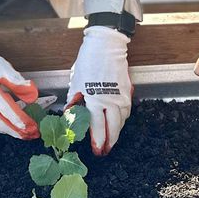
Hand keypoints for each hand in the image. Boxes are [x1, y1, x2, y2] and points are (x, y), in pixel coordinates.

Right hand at [0, 36, 39, 138]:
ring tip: (20, 133)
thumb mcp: (1, 67)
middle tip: (30, 135)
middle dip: (18, 132)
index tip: (33, 127)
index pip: (11, 114)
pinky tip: (3, 127)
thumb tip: (31, 91)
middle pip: (3, 125)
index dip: (23, 122)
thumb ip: (17, 81)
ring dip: (8, 131)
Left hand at [67, 26, 131, 155]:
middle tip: (105, 151)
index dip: (98, 141)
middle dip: (110, 142)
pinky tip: (117, 122)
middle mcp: (111, 100)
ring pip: (122, 121)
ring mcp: (122, 96)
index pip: (98, 127)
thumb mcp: (75, 83)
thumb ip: (74, 102)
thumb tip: (70, 117)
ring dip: (116, 131)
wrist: (106, 46)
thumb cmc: (88, 62)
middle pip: (114, 128)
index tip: (97, 150)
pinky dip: (122, 119)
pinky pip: (126, 110)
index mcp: (95, 99)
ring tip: (110, 140)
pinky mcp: (128, 91)